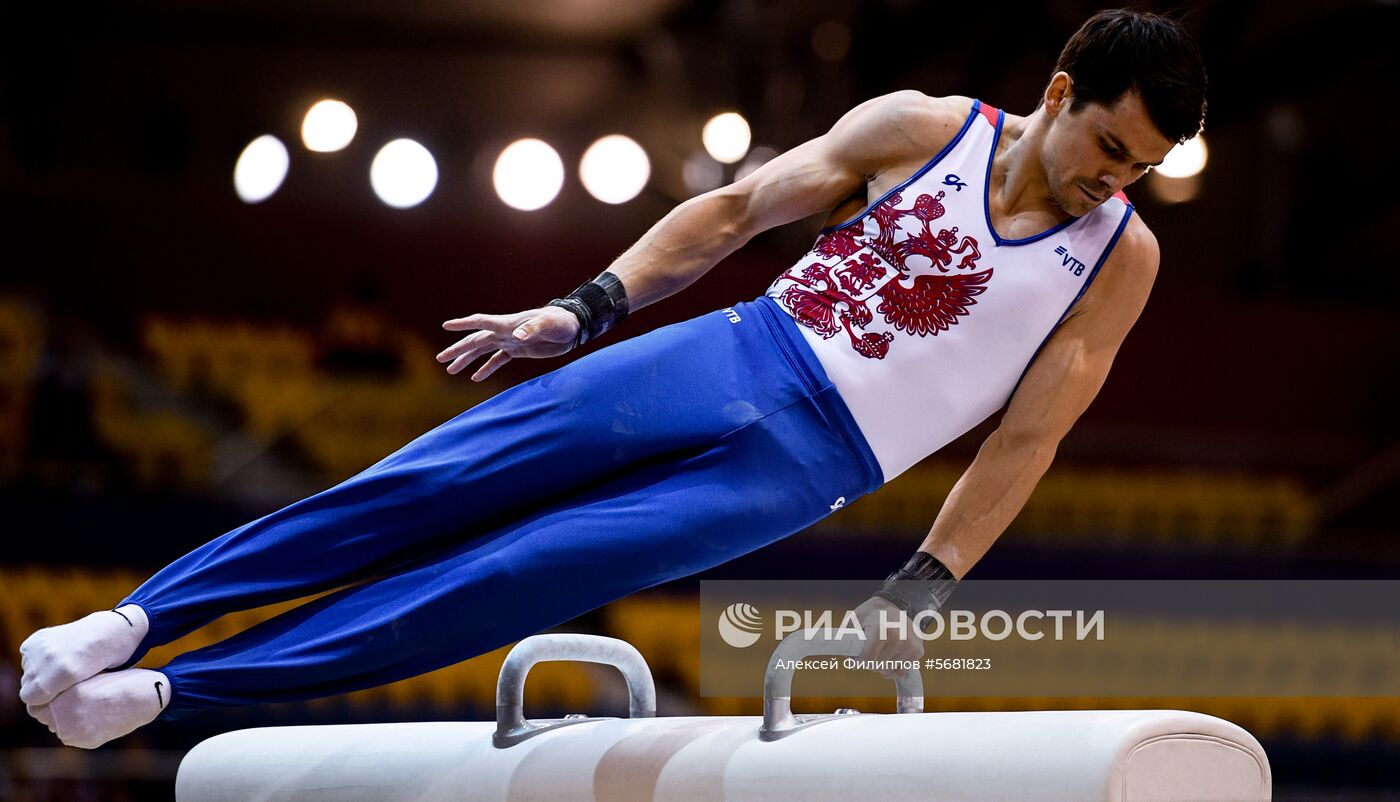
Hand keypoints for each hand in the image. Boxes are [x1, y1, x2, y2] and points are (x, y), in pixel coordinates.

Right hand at [438, 306, 581, 380]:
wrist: (572, 327)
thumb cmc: (560, 322)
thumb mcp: (548, 324)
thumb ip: (532, 329)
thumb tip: (517, 336)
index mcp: (508, 324)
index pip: (481, 322)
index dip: (463, 324)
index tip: (446, 326)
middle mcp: (505, 332)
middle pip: (475, 340)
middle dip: (457, 349)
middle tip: (440, 359)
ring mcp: (510, 341)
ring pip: (482, 351)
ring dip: (467, 360)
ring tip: (450, 370)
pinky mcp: (518, 350)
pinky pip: (497, 360)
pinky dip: (486, 369)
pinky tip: (475, 378)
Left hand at [853, 595, 924, 679]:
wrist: (898, 604)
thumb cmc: (872, 614)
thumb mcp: (856, 620)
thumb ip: (848, 640)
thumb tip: (851, 664)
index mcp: (882, 630)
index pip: (868, 659)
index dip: (858, 661)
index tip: (856, 658)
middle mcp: (899, 638)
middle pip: (877, 667)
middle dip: (869, 663)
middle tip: (868, 652)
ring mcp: (910, 645)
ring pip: (889, 671)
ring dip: (881, 666)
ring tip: (879, 652)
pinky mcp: (918, 651)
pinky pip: (902, 671)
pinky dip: (893, 670)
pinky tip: (889, 660)